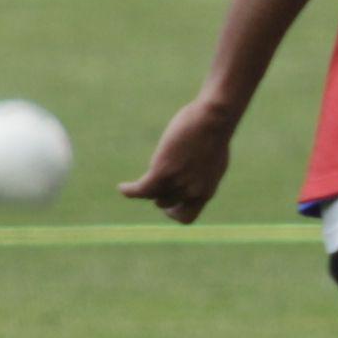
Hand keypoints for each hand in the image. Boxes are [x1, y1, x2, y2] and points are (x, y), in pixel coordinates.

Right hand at [120, 92, 239, 224]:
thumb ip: (201, 175)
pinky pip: (141, 189)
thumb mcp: (212, 162)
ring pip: (152, 195)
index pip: (187, 217)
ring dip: (144, 189)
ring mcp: (177, 182)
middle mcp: (192, 191)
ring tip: (133, 186)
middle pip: (165, 203)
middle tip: (154, 183)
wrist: (214, 120)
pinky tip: (122, 187)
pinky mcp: (163, 171)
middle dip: (159, 194)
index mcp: (206, 191)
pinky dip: (129, 190)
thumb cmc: (214, 134)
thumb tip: (192, 177)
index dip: (174, 212)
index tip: (168, 205)